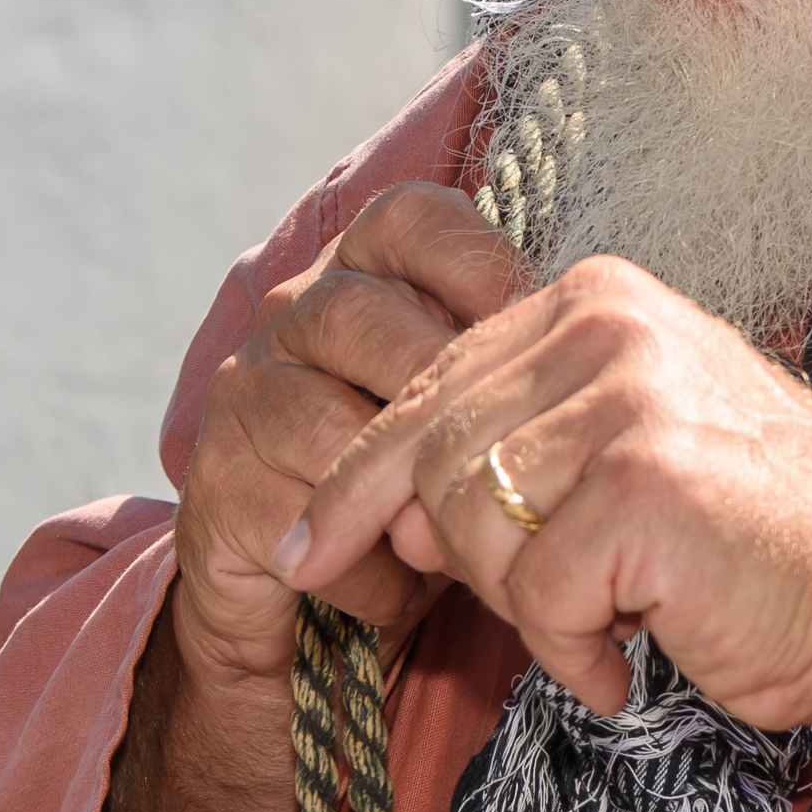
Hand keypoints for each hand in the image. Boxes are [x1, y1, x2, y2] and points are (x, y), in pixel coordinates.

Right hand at [170, 187, 530, 683]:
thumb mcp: (474, 413)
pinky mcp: (219, 484)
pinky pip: (298, 512)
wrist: (310, 590)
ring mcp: (246, 394)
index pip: (411, 220)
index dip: (480, 266)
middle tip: (510, 452)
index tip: (543, 330)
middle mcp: (291, 315)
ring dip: (405, 489)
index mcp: (363, 272)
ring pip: (324, 419)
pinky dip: (366, 560)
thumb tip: (593, 373)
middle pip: (358, 314)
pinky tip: (405, 588)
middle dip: (442, 387)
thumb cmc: (422, 484)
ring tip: (463, 539)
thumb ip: (518, 376)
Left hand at [276, 252, 811, 773]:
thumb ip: (510, 455)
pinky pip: (533, 593)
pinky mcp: (643, 484)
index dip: (356, 481)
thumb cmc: (767, 548)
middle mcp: (606, 322)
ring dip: (528, 608)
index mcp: (595, 298)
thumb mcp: (625, 462)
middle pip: (427, 454)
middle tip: (544, 608)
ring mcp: (626, 396)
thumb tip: (386, 509)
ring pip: (468, 524)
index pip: (422, 386)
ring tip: (613, 622)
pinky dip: (573, 651)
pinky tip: (633, 657)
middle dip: (451, 558)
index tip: (307, 550)